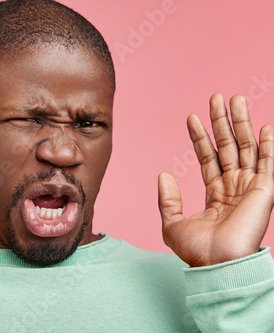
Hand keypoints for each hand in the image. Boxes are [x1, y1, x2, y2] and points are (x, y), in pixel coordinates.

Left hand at [158, 93, 273, 266]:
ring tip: (235, 99)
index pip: (208, 157)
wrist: (216, 263)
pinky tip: (266, 126)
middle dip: (221, 122)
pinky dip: (269, 144)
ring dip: (241, 123)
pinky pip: (269, 162)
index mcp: (215, 193)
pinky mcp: (265, 190)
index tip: (191, 118)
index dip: (200, 137)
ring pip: (246, 147)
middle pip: (228, 146)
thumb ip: (168, 199)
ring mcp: (250, 187)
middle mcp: (234, 186)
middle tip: (216, 97)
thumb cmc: (196, 250)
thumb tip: (163, 175)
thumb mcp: (172, 223)